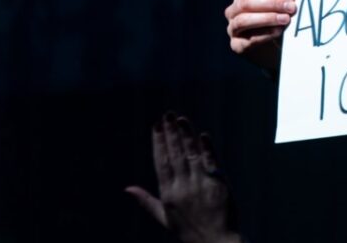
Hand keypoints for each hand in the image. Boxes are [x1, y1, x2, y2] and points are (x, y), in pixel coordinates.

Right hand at [124, 113, 241, 242]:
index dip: (158, 143)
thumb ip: (146, 201)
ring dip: (186, 135)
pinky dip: (207, 147)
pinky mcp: (218, 183)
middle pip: (175, 154)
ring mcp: (201, 184)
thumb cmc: (190, 232)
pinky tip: (202, 135)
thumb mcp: (165, 218)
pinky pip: (211, 161)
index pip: (161, 162)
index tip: (156, 126)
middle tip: (167, 114)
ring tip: (181, 118)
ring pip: (191, 154)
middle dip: (170, 133)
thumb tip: (127, 188)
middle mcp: (183, 187)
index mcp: (168, 194)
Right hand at [224, 0, 295, 69]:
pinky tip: (278, 31)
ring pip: (243, 20)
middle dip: (271, 4)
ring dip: (267, 18)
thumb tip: (292, 1)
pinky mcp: (237, 45)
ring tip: (285, 19)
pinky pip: (249, 38)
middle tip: (291, 8)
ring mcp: (232, 28)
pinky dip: (265, 34)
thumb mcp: (276, 11)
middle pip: (247, 2)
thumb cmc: (274, 25)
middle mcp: (233, 11)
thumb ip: (281, 4)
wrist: (269, 52)